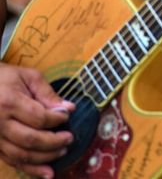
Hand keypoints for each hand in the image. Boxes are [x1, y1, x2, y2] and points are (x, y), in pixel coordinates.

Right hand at [0, 62, 74, 178]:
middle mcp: (0, 123)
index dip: (56, 119)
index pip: (38, 117)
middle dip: (54, 142)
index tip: (67, 115)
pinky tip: (47, 173)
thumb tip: (69, 108)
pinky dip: (31, 170)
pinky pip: (13, 161)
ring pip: (22, 155)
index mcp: (9, 102)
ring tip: (62, 152)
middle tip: (69, 138)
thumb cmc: (5, 78)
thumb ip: (47, 93)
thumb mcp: (28, 77)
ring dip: (45, 158)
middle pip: (31, 139)